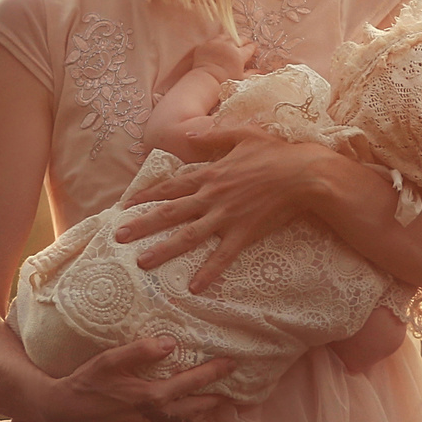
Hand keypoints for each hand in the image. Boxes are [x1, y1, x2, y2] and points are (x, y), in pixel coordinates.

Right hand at [45, 337, 236, 421]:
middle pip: (195, 410)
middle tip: (232, 393)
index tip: (232, 365)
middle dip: (216, 400)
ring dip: (202, 418)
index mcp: (149, 396)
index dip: (214, 373)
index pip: (191, 383)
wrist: (64, 413)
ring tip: (215, 408)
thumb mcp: (109, 360)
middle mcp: (152, 420)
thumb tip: (170, 343)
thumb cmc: (87, 381)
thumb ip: (140, 351)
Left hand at [115, 136, 326, 293]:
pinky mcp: (243, 233)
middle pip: (169, 212)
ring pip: (187, 236)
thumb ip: (214, 135)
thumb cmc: (276, 151)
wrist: (303, 173)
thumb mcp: (243, 134)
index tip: (125, 204)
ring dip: (163, 250)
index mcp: (210, 174)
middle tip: (117, 236)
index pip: (170, 186)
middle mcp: (211, 196)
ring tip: (141, 262)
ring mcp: (226, 216)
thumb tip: (188, 133)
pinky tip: (194, 288)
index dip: (146, 195)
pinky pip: (222, 256)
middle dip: (141, 224)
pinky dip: (208, 272)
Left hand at [188, 35, 254, 79]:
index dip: (253, 47)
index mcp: (239, 55)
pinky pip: (213, 40)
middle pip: (240, 39)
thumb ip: (251, 73)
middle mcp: (228, 46)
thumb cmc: (225, 82)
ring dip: (231, 38)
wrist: (205, 81)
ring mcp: (216, 44)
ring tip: (232, 41)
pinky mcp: (205, 45)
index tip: (255, 47)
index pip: (250, 47)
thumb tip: (261, 72)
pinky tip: (218, 45)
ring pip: (226, 36)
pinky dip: (217, 42)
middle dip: (245, 40)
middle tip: (247, 42)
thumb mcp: (241, 79)